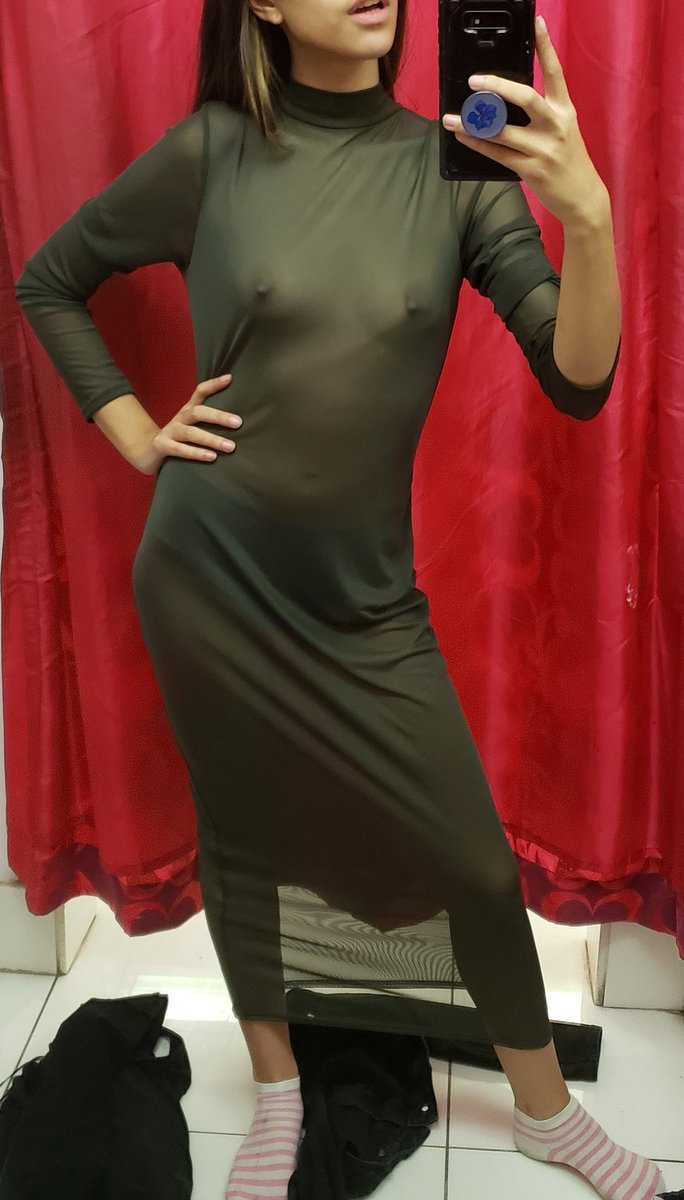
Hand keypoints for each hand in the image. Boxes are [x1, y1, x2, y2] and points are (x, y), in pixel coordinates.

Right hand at [136, 374, 241, 475]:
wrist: (148, 451)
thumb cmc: (178, 439)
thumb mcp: (193, 427)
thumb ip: (209, 423)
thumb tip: (239, 424)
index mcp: (188, 411)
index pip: (200, 392)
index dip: (213, 384)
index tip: (230, 378)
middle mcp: (180, 418)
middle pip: (198, 412)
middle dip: (218, 416)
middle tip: (238, 423)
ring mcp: (170, 431)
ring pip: (191, 433)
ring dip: (211, 439)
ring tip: (230, 447)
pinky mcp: (162, 445)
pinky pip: (179, 449)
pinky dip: (196, 453)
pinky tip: (211, 457)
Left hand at [442, 15, 608, 224]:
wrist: (583, 198)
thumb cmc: (569, 161)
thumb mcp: (563, 130)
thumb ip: (542, 113)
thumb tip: (506, 100)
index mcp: (564, 110)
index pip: (555, 72)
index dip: (545, 46)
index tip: (536, 23)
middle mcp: (555, 125)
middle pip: (525, 97)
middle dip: (497, 87)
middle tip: (474, 80)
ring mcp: (543, 148)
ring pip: (502, 130)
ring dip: (474, 124)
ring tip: (452, 118)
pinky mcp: (531, 169)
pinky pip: (498, 154)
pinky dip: (477, 144)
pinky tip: (463, 137)